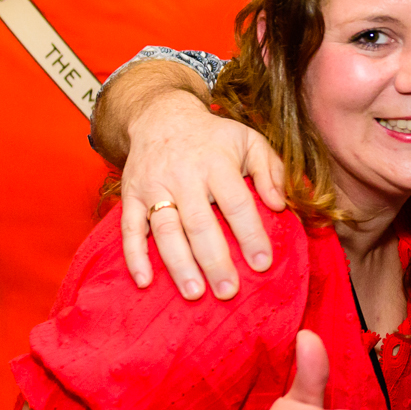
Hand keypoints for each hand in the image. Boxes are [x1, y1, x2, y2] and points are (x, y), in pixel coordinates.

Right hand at [120, 89, 287, 299]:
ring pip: (166, 230)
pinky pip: (129, 229)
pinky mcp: (131, 196)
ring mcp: (154, 187)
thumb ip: (270, 170)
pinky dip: (134, 256)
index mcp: (217, 163)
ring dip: (179, 264)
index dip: (250, 234)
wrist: (161, 116)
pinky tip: (144, 281)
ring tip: (194, 293)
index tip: (262, 263)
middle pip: (199, 223)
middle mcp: (184, 176)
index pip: (236, 203)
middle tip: (228, 291)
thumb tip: (280, 205)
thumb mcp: (249, 141)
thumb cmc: (213, 137)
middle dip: (215, 260)